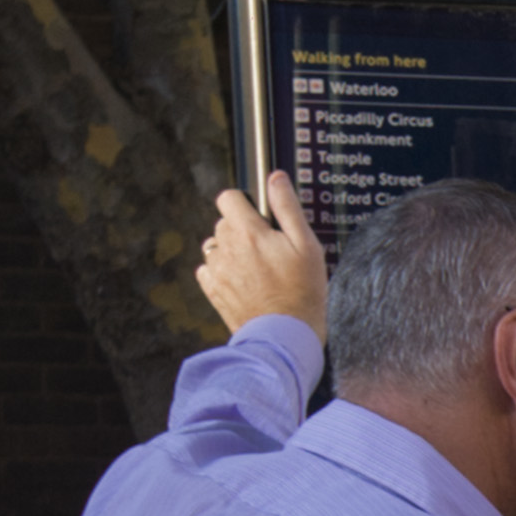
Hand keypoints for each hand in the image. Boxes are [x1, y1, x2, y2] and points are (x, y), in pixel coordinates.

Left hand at [197, 175, 329, 337]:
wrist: (285, 337)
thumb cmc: (303, 292)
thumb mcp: (307, 245)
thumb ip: (288, 207)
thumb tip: (276, 178)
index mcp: (248, 232)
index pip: (229, 198)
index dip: (245, 202)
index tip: (260, 216)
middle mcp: (226, 248)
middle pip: (223, 223)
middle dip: (242, 229)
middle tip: (268, 249)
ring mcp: (216, 271)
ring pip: (215, 247)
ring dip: (231, 251)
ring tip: (257, 269)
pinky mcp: (213, 291)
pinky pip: (207, 270)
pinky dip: (221, 271)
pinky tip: (243, 282)